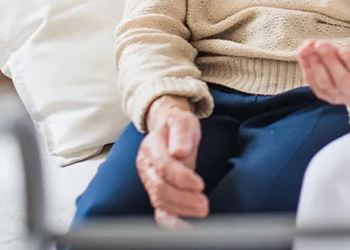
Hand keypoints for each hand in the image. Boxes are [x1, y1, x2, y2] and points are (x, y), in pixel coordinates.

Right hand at [138, 96, 208, 223]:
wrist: (168, 127)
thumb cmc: (178, 124)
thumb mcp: (183, 121)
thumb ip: (181, 134)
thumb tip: (178, 152)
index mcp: (151, 147)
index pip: (164, 166)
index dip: (181, 178)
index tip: (200, 185)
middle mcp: (146, 166)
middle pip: (161, 187)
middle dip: (183, 199)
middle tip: (204, 205)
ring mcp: (148, 180)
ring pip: (160, 200)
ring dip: (181, 209)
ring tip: (202, 211)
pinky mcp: (155, 191)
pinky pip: (159, 210)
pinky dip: (170, 222)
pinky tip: (184, 228)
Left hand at [298, 32, 349, 117]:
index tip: (344, 51)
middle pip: (342, 79)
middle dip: (330, 61)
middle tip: (322, 45)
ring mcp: (338, 95)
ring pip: (325, 82)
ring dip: (314, 64)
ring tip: (307, 47)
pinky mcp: (324, 93)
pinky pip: (314, 83)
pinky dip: (306, 67)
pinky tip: (303, 52)